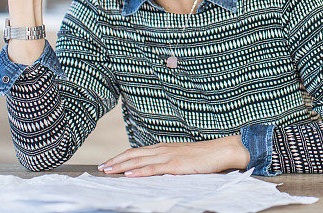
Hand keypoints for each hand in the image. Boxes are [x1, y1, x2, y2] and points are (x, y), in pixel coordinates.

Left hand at [98, 136, 249, 176]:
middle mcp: (163, 149)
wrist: (221, 151)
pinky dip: (140, 171)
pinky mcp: (175, 165)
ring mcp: (168, 156)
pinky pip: (154, 168)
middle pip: (134, 154)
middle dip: (116, 161)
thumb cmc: (204, 156)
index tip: (109, 162)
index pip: (137, 152)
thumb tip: (157, 169)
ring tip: (109, 170)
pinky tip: (129, 174)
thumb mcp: (182, 158)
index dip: (122, 157)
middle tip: (101, 167)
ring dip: (122, 165)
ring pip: (140, 160)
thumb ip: (168, 162)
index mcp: (164, 148)